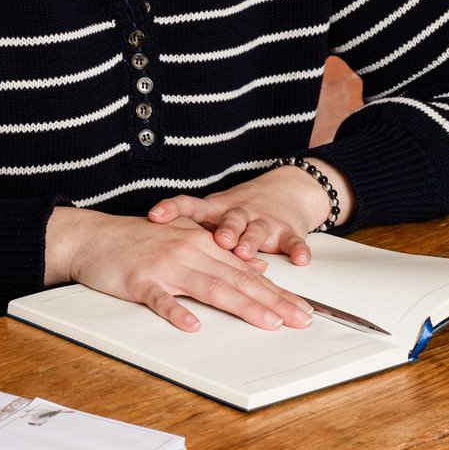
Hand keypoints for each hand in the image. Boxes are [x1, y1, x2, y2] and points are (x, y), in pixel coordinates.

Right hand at [44, 206, 313, 332]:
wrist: (91, 236)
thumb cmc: (134, 241)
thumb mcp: (183, 240)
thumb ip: (221, 257)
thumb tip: (259, 273)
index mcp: (202, 244)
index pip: (248, 272)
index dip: (278, 292)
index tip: (304, 309)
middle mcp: (189, 251)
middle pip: (238, 280)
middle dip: (273, 302)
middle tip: (301, 320)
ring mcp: (165, 266)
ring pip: (210, 287)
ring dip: (241, 306)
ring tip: (267, 323)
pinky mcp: (139, 280)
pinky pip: (160, 298)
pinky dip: (176, 312)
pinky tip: (192, 326)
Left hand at [145, 161, 353, 265]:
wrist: (287, 190)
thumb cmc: (241, 210)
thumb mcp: (212, 216)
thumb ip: (187, 227)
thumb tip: (149, 237)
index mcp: (215, 209)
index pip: (189, 206)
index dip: (171, 209)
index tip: (154, 215)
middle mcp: (239, 213)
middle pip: (229, 222)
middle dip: (223, 233)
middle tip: (217, 241)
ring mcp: (264, 221)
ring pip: (257, 231)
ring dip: (252, 241)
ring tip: (245, 251)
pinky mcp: (288, 230)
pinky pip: (293, 241)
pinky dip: (297, 249)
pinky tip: (299, 259)